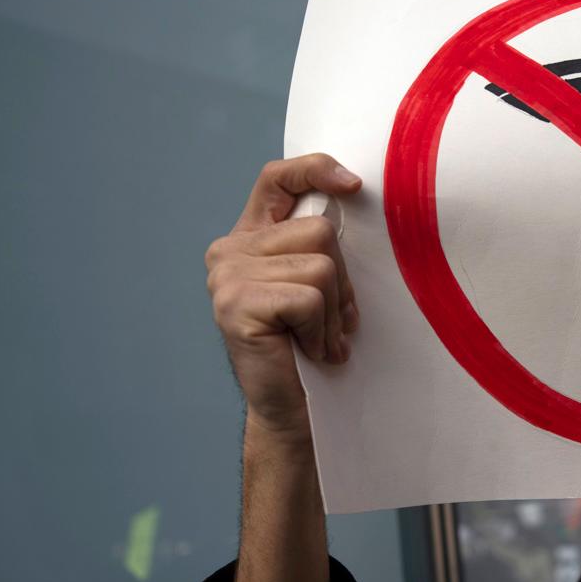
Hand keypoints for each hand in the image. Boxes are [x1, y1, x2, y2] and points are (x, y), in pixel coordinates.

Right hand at [205, 154, 361, 437]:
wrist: (292, 412)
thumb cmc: (310, 349)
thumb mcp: (318, 287)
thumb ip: (320, 248)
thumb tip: (352, 202)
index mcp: (250, 238)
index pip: (278, 179)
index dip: (316, 169)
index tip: (353, 185)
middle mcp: (230, 251)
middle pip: (320, 231)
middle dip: (342, 280)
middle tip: (329, 322)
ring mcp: (227, 277)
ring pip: (321, 266)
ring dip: (332, 312)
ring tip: (317, 340)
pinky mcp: (236, 305)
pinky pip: (309, 298)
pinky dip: (320, 330)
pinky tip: (307, 352)